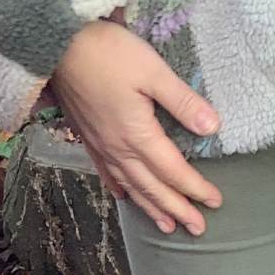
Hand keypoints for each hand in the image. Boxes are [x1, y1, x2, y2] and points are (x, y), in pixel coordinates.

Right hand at [49, 20, 222, 235]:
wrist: (59, 45)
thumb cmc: (108, 52)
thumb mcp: (153, 71)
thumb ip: (182, 101)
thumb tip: (212, 127)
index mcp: (137, 135)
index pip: (172, 171)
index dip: (195, 189)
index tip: (215, 202)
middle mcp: (118, 149)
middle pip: (152, 188)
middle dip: (176, 209)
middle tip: (197, 228)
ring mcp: (100, 146)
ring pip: (130, 186)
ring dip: (150, 207)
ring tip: (166, 226)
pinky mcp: (87, 138)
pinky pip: (107, 174)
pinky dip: (120, 190)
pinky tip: (125, 198)